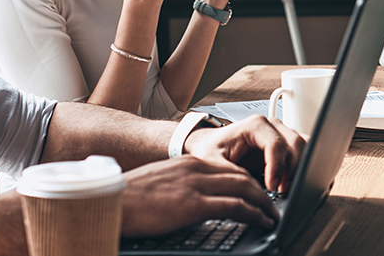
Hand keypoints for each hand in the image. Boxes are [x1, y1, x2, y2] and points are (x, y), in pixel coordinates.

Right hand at [119, 155, 277, 236]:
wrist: (111, 202)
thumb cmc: (129, 198)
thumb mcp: (161, 183)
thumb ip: (182, 185)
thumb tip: (192, 200)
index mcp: (188, 162)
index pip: (228, 167)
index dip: (247, 180)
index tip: (256, 192)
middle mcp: (196, 168)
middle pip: (241, 175)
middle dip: (261, 190)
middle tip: (271, 203)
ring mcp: (196, 185)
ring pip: (245, 188)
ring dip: (264, 203)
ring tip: (272, 214)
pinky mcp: (194, 204)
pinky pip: (236, 206)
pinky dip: (255, 214)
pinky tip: (263, 221)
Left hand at [185, 115, 305, 193]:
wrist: (210, 145)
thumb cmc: (211, 149)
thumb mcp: (214, 163)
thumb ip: (232, 174)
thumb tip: (251, 190)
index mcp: (255, 125)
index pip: (276, 144)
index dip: (277, 168)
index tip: (272, 187)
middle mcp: (272, 126)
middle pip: (296, 144)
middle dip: (292, 170)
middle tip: (281, 191)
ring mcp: (281, 133)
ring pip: (304, 146)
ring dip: (299, 168)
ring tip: (284, 187)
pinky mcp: (285, 144)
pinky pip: (303, 150)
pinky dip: (301, 166)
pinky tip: (287, 182)